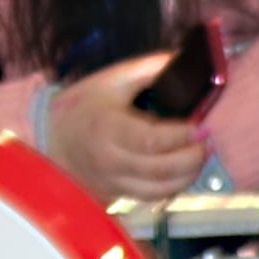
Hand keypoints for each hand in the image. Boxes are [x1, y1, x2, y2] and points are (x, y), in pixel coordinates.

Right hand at [45, 53, 210, 201]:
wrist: (52, 136)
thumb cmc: (84, 105)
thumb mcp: (112, 79)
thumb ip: (149, 69)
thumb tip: (184, 61)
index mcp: (109, 129)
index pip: (151, 141)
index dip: (181, 136)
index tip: (200, 126)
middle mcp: (111, 161)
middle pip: (161, 170)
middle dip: (192, 157)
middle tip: (206, 142)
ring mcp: (113, 181)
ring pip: (159, 190)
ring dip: (187, 176)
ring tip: (200, 156)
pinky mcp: (117, 194)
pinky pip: (151, 197)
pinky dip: (173, 187)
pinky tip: (183, 171)